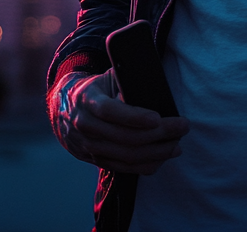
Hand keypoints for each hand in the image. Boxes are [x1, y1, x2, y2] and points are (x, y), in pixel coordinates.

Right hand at [49, 69, 189, 174]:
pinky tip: (163, 158)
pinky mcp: (95, 159)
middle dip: (158, 134)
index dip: (134, 117)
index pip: (110, 111)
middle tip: (182, 127)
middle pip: (124, 137)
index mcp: (87, 99)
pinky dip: (145, 165)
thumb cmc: (96, 89)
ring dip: (156, 153)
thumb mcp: (106, 77)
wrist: (65, 109)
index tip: (157, 117)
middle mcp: (85, 125)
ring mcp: (89, 146)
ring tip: (177, 146)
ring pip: (126, 156)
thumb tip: (153, 88)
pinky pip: (123, 168)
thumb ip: (125, 80)